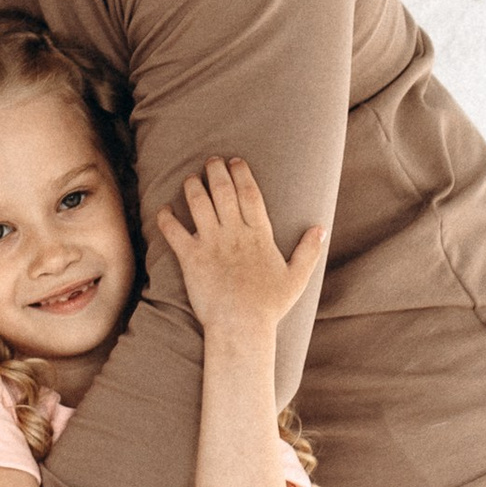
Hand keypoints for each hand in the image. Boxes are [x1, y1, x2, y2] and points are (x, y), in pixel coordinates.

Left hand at [150, 157, 323, 337]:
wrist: (241, 326)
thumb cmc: (269, 306)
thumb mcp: (297, 278)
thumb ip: (309, 251)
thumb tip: (321, 229)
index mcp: (259, 235)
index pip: (250, 193)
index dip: (242, 173)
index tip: (236, 161)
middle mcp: (234, 233)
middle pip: (223, 191)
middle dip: (215, 171)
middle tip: (211, 161)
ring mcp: (211, 243)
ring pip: (198, 203)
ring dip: (192, 187)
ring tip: (191, 179)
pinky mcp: (191, 258)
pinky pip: (174, 231)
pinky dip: (166, 217)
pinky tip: (164, 209)